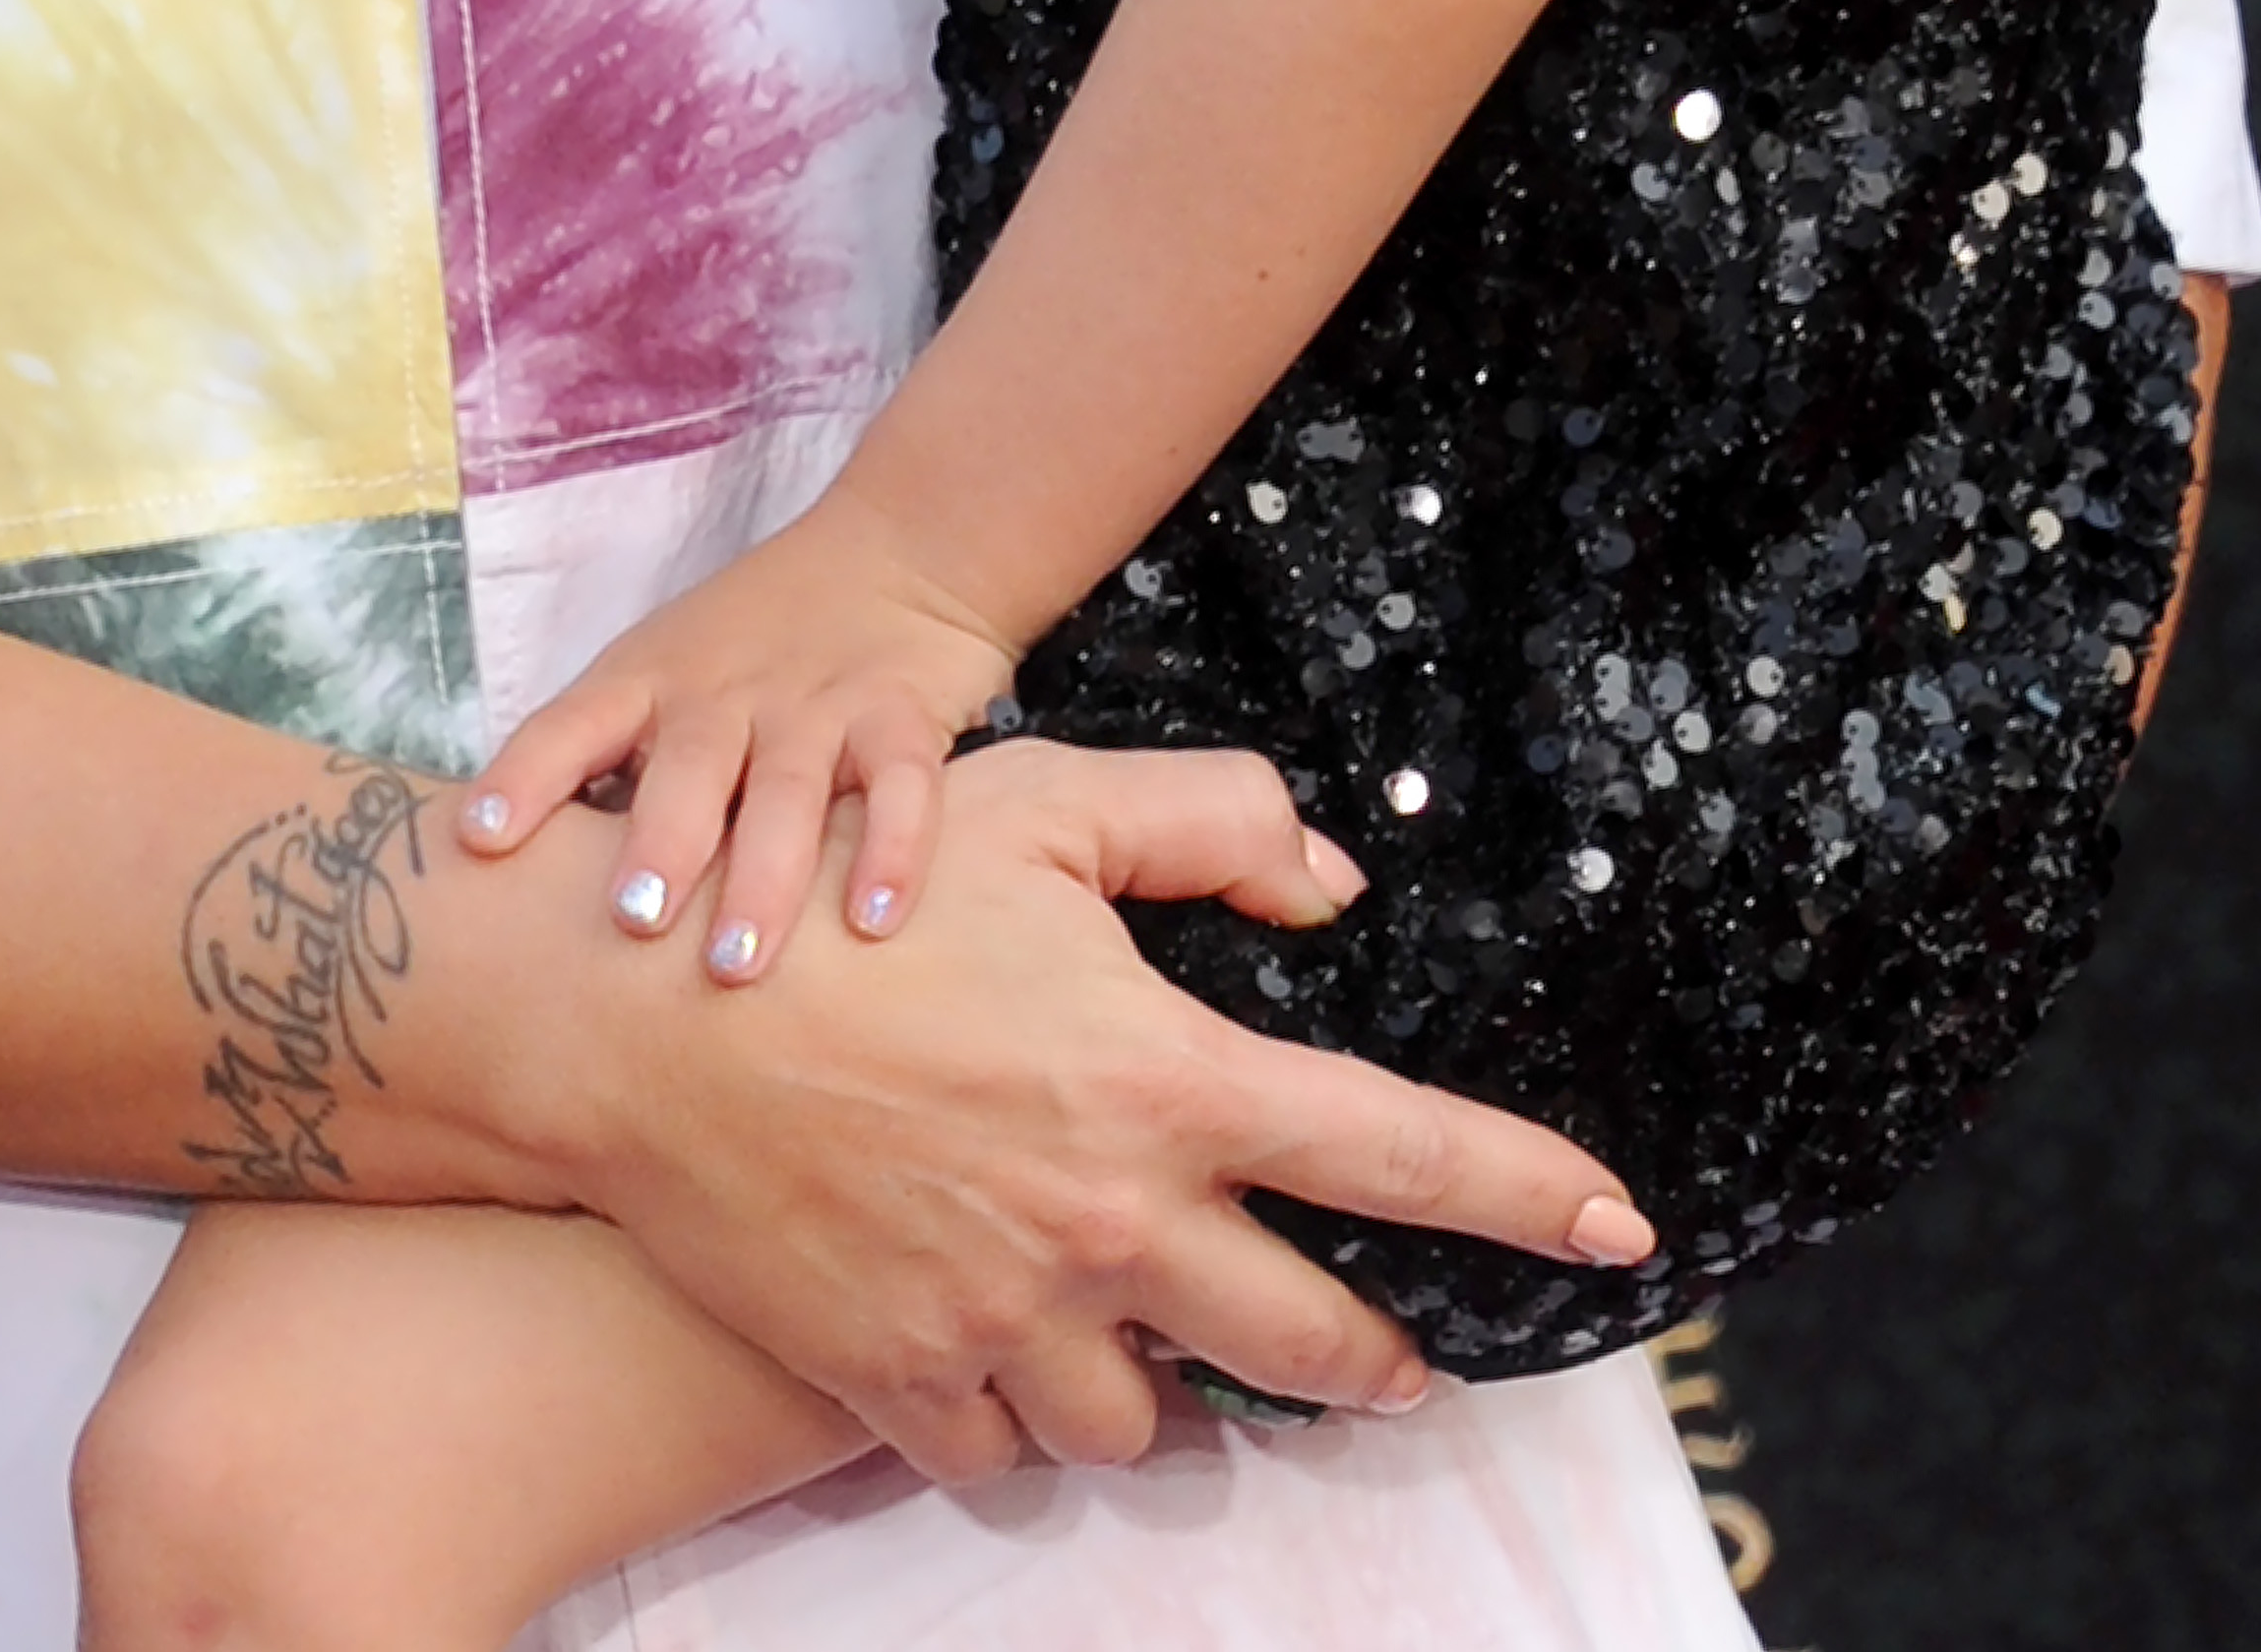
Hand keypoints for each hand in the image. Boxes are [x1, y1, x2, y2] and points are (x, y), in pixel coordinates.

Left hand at [460, 485, 1024, 973]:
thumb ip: (611, 763)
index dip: (523, 779)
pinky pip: (901, 787)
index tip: (481, 841)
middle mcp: (725, 691)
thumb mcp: (665, 673)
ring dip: (762, 878)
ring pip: (787, 792)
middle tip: (634, 922)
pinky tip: (875, 922)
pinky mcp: (899, 717)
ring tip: (738, 962)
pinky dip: (893, 853)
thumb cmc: (751, 640)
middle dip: (659, 846)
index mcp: (648, 680)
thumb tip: (521, 882)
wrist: (897, 551)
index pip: (570, 725)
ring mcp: (816, 703)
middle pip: (687, 768)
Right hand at [542, 738, 1654, 1477]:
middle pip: (1314, 1345)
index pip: (1399, 1154)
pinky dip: (1035, 1425)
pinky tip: (1029, 1363)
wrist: (642, 1018)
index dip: (1527, 1194)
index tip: (1618, 1235)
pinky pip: (1013, 1457)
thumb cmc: (847, 890)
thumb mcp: (1037, 802)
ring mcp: (1008, 1320)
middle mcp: (1111, 1225)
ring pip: (1158, 1424)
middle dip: (1378, 1360)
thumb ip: (1206, 820)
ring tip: (1181, 1351)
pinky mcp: (908, 1383)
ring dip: (1184, 1395)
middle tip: (1394, 1356)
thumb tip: (1335, 878)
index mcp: (1164, 1080)